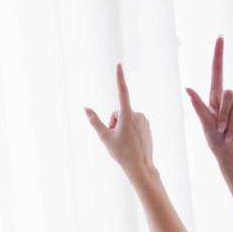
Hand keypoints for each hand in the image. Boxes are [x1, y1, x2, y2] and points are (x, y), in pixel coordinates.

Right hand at [84, 63, 154, 181]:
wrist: (140, 166)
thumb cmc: (122, 153)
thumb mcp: (105, 137)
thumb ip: (94, 121)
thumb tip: (85, 108)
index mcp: (127, 115)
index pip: (122, 91)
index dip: (119, 77)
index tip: (119, 65)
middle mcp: (137, 114)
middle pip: (118, 113)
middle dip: (115, 123)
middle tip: (118, 139)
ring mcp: (144, 120)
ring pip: (126, 118)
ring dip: (122, 127)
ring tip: (126, 142)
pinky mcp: (147, 125)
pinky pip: (134, 123)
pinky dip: (130, 130)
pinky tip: (132, 142)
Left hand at [185, 36, 232, 182]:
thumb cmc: (217, 144)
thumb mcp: (205, 124)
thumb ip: (198, 105)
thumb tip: (187, 87)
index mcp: (216, 99)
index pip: (217, 72)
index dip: (219, 55)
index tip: (220, 36)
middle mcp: (231, 99)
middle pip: (228, 93)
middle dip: (223, 115)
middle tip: (222, 131)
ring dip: (232, 123)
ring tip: (231, 135)